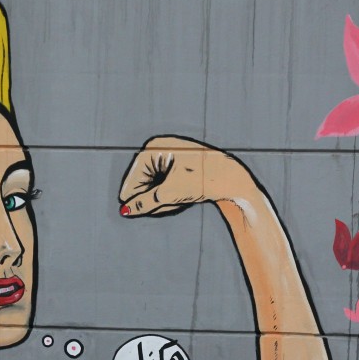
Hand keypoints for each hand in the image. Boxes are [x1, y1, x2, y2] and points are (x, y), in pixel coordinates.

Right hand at [118, 136, 257, 216]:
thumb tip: (125, 210)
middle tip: (169, 205)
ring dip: (161, 199)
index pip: (132, 178)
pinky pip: (162, 184)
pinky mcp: (176, 166)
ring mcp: (167, 156)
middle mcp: (159, 148)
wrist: (233, 178)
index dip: (135, 198)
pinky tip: (181, 198)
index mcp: (154, 148)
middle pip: (142, 182)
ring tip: (178, 200)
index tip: (139, 211)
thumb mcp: (171, 194)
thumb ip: (145, 202)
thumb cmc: (203, 180)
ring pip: (153, 186)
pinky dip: (168, 195)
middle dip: (152, 199)